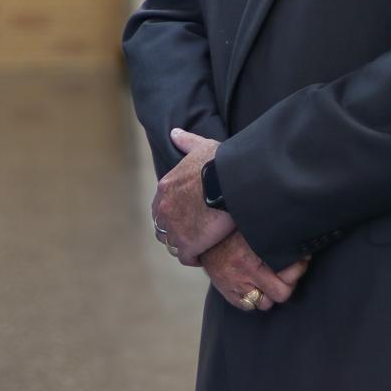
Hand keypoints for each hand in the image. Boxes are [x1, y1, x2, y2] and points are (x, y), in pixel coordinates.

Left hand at [150, 127, 235, 264]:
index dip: (173, 212)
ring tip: (200, 245)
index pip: (161, 206)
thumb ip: (186, 141)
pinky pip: (185, 257)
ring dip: (184, 245)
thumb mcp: (201, 146)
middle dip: (175, 231)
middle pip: (162, 227)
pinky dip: (194, 258)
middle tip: (194, 232)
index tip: (187, 214)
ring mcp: (174, 228)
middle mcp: (164, 208)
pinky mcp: (187, 244)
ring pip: (172, 244)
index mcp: (166, 187)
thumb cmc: (218, 163)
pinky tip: (205, 255)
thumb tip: (174, 133)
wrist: (230, 183)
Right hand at [200, 230, 308, 312]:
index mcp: (256, 250)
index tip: (302, 259)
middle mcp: (246, 269)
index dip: (298, 268)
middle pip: (280, 293)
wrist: (204, 235)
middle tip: (288, 275)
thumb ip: (272, 234)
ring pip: (265, 303)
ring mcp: (235, 284)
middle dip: (287, 285)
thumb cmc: (232, 229)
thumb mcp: (253, 228)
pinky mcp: (227, 293)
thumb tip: (297, 235)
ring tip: (269, 281)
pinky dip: (252, 299)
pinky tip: (253, 286)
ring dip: (269, 294)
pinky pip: (247, 306)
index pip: (288, 273)